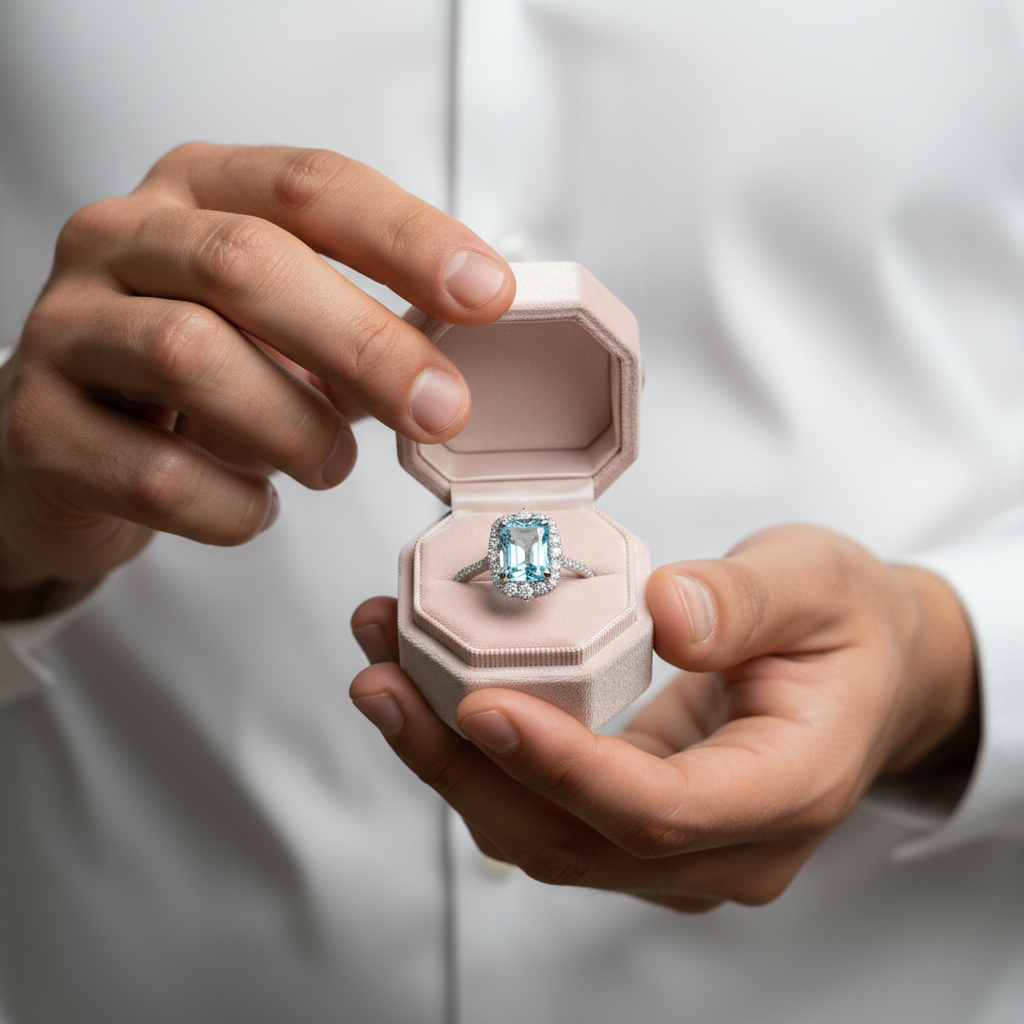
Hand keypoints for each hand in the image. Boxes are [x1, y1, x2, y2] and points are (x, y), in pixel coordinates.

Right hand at [0, 143, 513, 616]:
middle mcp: (120, 240)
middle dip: (365, 344)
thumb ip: (358, 320)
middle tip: (440, 407)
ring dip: (295, 428)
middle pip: (247, 265)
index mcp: (195, 192)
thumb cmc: (197, 375)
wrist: (70, 444)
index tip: (487, 292)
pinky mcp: (37, 427)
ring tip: (330, 464)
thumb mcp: (280, 323)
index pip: (309, 187)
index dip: (405, 236)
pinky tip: (253, 504)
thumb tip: (459, 347)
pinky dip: (231, 503)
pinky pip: (154, 474)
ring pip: (194, 359)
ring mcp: (66, 329)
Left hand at [349, 524, 977, 912]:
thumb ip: (746, 600)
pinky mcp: (635, 824)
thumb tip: (666, 611)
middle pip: (571, 837)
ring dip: (449, 762)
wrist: (867, 672)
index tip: (480, 706)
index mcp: (785, 790)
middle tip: (383, 683)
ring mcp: (677, 847)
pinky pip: (541, 809)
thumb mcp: (816, 583)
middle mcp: (726, 844)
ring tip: (383, 674)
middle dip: (462, 767)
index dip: (562, 768)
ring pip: (540, 833)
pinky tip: (424, 692)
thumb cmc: (847, 628)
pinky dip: (474, 758)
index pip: (657, 810)